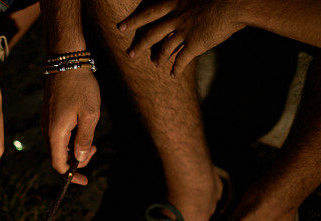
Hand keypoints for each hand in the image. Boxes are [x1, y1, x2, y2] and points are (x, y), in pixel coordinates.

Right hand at [42, 68, 98, 182]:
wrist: (66, 61)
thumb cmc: (80, 86)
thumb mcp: (90, 114)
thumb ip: (84, 139)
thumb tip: (79, 158)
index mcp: (56, 133)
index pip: (59, 164)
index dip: (71, 175)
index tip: (85, 180)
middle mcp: (48, 130)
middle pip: (59, 156)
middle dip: (77, 159)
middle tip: (95, 149)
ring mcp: (47, 122)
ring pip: (59, 146)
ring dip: (75, 148)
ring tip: (91, 139)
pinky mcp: (50, 115)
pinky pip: (59, 135)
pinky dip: (71, 138)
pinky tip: (83, 128)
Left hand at [118, 0, 244, 76]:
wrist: (237, 3)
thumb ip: (190, 2)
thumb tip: (186, 6)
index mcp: (177, 2)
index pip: (149, 13)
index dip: (134, 20)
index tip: (120, 27)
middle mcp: (176, 18)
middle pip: (151, 34)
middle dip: (139, 45)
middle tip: (129, 54)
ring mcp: (184, 32)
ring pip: (164, 48)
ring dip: (158, 57)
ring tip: (154, 63)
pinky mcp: (195, 45)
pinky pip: (181, 60)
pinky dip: (176, 68)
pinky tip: (173, 75)